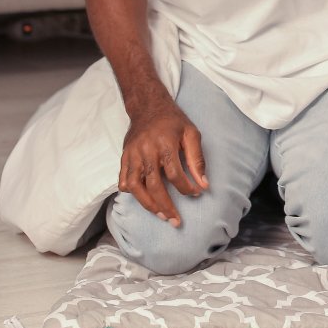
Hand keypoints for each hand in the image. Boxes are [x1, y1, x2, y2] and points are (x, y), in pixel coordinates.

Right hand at [118, 95, 207, 226]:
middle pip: (154, 185)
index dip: (186, 188)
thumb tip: (204, 184)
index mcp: (165, 143)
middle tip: (175, 220)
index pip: (175, 174)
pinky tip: (144, 199)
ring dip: (148, 204)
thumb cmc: (173, 122)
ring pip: (135, 187)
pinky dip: (132, 193)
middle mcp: (146, 150)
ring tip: (161, 215)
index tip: (196, 193)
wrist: (148, 107)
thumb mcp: (191, 133)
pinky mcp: (124, 157)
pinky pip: (123, 181)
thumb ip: (197, 159)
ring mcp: (132, 155)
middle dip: (165, 206)